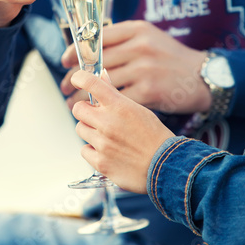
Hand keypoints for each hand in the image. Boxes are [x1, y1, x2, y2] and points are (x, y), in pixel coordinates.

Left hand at [63, 20, 210, 113]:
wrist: (203, 78)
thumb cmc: (172, 60)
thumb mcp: (149, 38)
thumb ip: (122, 42)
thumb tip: (89, 55)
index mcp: (136, 31)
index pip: (96, 39)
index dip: (75, 51)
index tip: (64, 61)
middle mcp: (139, 48)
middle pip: (96, 63)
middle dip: (74, 79)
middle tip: (64, 87)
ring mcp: (144, 70)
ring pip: (102, 85)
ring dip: (83, 99)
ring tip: (73, 104)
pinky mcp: (148, 92)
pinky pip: (116, 101)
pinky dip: (101, 110)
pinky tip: (94, 116)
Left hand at [71, 70, 173, 193]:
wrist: (167, 166)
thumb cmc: (155, 137)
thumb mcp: (138, 109)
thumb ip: (116, 95)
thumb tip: (101, 78)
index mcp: (119, 106)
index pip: (90, 83)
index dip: (79, 78)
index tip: (77, 79)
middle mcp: (108, 123)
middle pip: (78, 108)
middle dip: (85, 111)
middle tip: (97, 116)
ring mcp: (103, 144)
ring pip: (80, 129)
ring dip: (90, 131)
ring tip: (108, 136)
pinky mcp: (101, 162)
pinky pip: (85, 150)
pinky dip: (93, 151)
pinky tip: (108, 151)